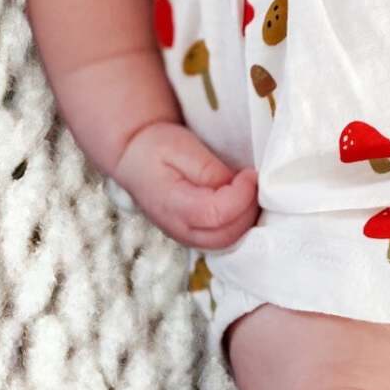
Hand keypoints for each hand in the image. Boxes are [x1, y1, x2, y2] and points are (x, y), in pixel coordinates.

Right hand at [111, 121, 260, 250]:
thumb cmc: (156, 148)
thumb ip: (209, 170)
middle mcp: (178, 229)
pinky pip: (223, 240)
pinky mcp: (194, 236)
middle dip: (248, 209)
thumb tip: (236, 185)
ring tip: (249, 191)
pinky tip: (242, 203)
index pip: (216, 214)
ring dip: (246, 220)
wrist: (135, 158)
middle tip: (254, 181)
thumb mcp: (182, 147)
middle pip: (226, 235)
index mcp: (172, 205)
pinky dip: (239, 224)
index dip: (241, 196)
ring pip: (227, 243)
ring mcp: (186, 237)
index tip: (249, 174)